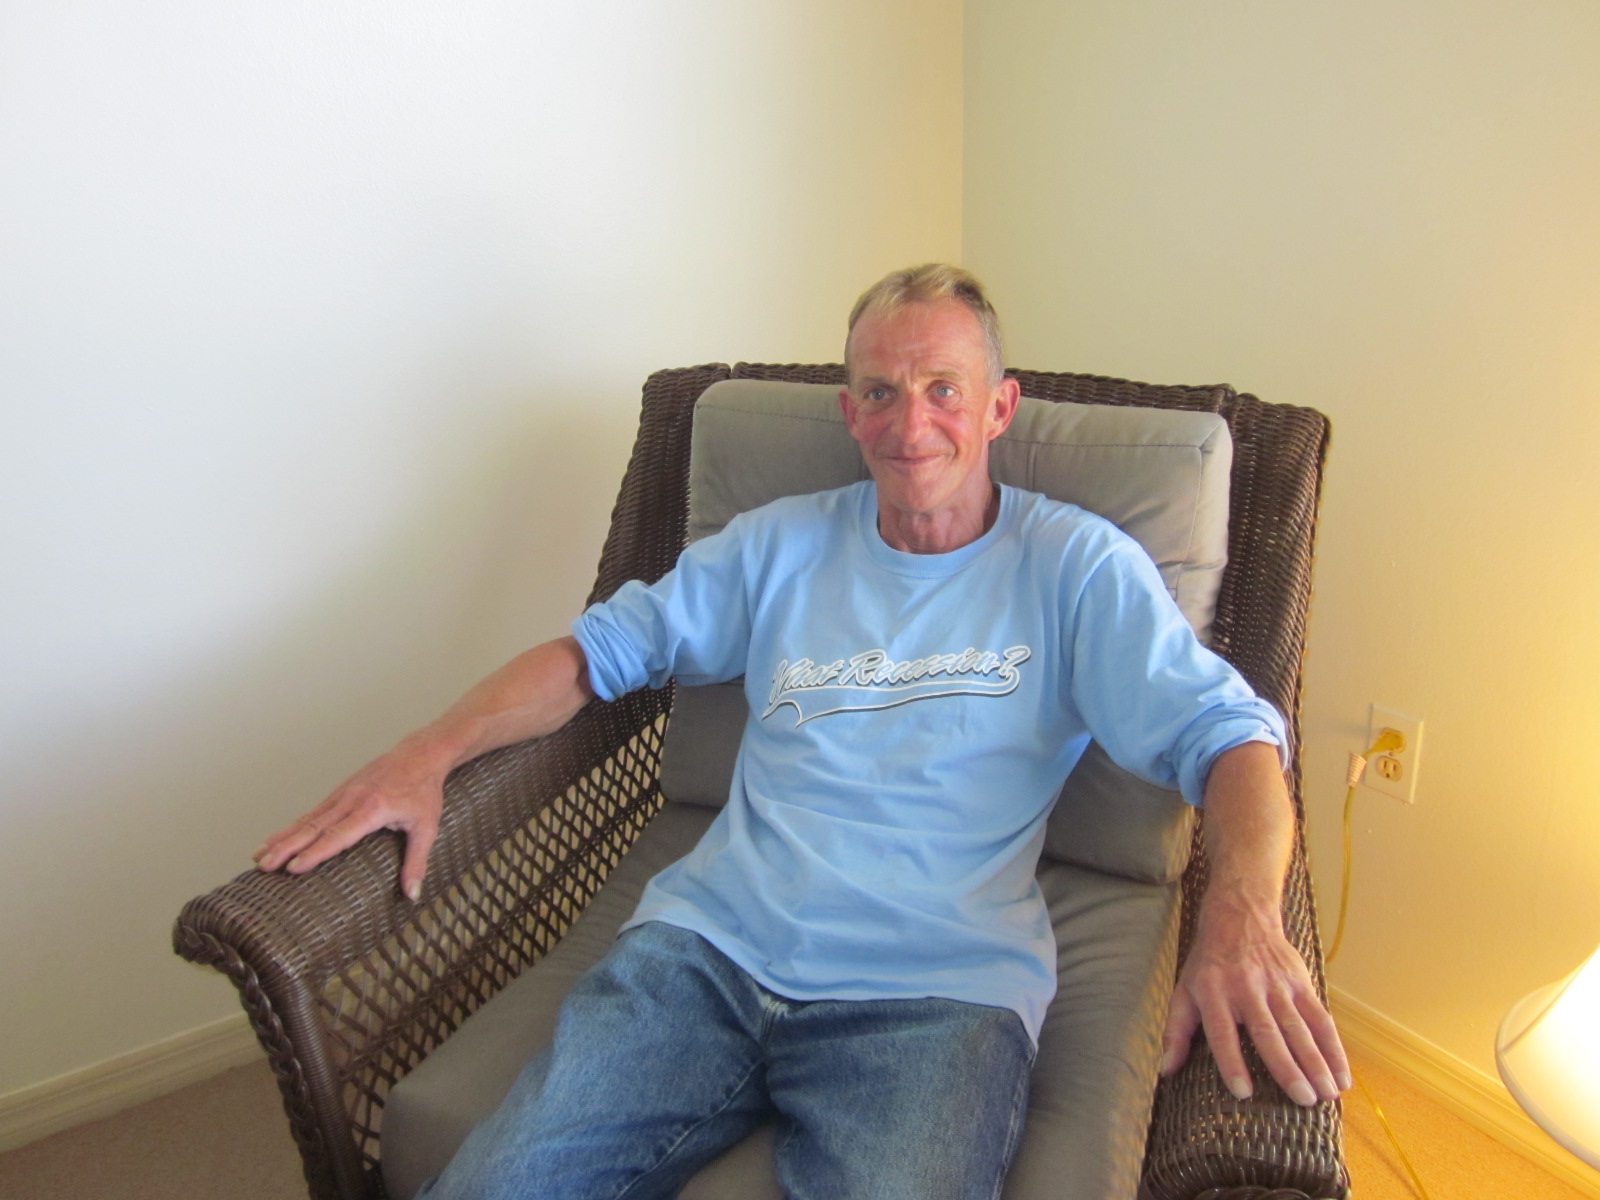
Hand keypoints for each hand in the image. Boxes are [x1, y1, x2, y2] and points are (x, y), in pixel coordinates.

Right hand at [253, 740, 448, 901]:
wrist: (420, 754)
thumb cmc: (424, 790)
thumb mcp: (427, 827)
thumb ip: (417, 861)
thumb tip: (412, 895)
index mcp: (373, 808)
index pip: (339, 834)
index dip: (316, 852)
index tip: (294, 867)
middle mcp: (352, 799)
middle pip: (314, 826)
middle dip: (287, 847)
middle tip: (264, 866)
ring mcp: (343, 793)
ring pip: (307, 818)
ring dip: (282, 837)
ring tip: (259, 856)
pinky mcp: (339, 792)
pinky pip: (312, 811)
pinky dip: (292, 826)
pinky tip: (277, 839)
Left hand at [1160, 903, 1350, 1105]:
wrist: (1240, 917)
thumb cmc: (1209, 964)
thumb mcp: (1184, 991)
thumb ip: (1176, 1032)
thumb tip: (1165, 1070)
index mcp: (1213, 993)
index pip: (1222, 1033)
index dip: (1232, 1062)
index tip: (1244, 1093)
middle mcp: (1246, 989)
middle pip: (1269, 1032)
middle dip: (1287, 1068)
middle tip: (1302, 1099)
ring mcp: (1277, 985)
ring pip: (1299, 1027)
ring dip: (1316, 1062)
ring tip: (1326, 1094)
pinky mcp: (1300, 982)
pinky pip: (1321, 1018)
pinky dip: (1334, 1048)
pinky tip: (1342, 1076)